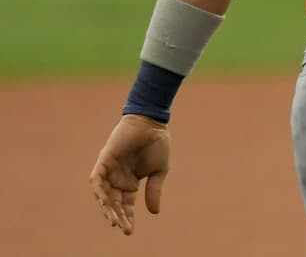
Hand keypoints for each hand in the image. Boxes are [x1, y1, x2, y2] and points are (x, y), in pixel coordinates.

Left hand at [88, 114, 170, 233]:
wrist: (152, 123)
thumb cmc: (157, 144)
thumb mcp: (159, 171)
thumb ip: (154, 191)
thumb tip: (154, 213)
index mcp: (130, 182)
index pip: (125, 205)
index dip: (127, 217)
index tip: (129, 231)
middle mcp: (118, 179)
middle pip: (113, 203)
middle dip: (117, 216)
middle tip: (123, 228)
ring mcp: (110, 170)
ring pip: (103, 194)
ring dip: (107, 208)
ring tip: (114, 220)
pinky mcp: (104, 161)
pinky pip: (97, 179)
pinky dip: (99, 190)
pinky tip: (105, 201)